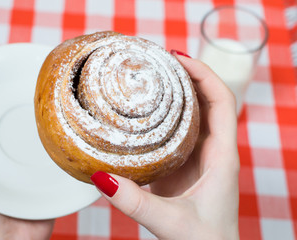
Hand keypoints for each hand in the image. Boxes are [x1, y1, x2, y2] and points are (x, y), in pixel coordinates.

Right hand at [91, 53, 239, 239]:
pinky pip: (177, 131)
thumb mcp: (170, 222)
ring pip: (192, 113)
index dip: (204, 75)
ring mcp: (198, 156)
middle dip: (187, 76)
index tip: (179, 60)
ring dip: (177, 93)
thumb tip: (101, 178)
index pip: (222, 102)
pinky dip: (164, 115)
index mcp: (221, 157)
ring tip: (152, 77)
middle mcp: (213, 151)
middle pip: (207, 100)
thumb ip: (135, 202)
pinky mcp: (183, 164)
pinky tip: (144, 112)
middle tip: (159, 61)